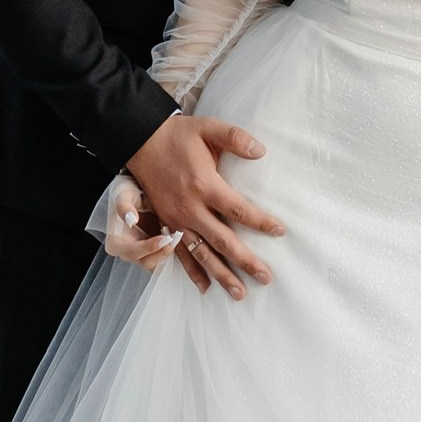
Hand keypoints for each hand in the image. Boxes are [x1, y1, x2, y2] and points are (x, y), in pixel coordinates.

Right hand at [104, 175, 179, 268]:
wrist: (139, 193)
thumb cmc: (128, 193)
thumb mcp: (123, 193)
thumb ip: (124, 205)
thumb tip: (131, 220)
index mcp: (116, 243)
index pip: (131, 252)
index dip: (148, 248)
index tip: (164, 238)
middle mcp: (128, 253)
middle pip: (146, 262)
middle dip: (163, 252)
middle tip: (176, 237)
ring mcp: (142, 255)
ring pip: (158, 264)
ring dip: (169, 252)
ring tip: (178, 235)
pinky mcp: (154, 253)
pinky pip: (165, 258)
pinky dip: (173, 250)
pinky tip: (178, 237)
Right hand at [127, 109, 284, 298]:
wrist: (140, 141)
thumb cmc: (178, 135)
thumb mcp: (207, 128)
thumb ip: (235, 138)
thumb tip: (262, 151)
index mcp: (204, 185)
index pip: (238, 209)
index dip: (260, 222)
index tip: (280, 231)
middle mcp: (190, 208)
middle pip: (223, 240)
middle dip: (245, 261)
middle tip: (266, 277)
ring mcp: (176, 220)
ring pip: (202, 254)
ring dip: (221, 275)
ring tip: (240, 293)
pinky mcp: (165, 224)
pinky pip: (179, 254)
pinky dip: (192, 272)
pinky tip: (205, 288)